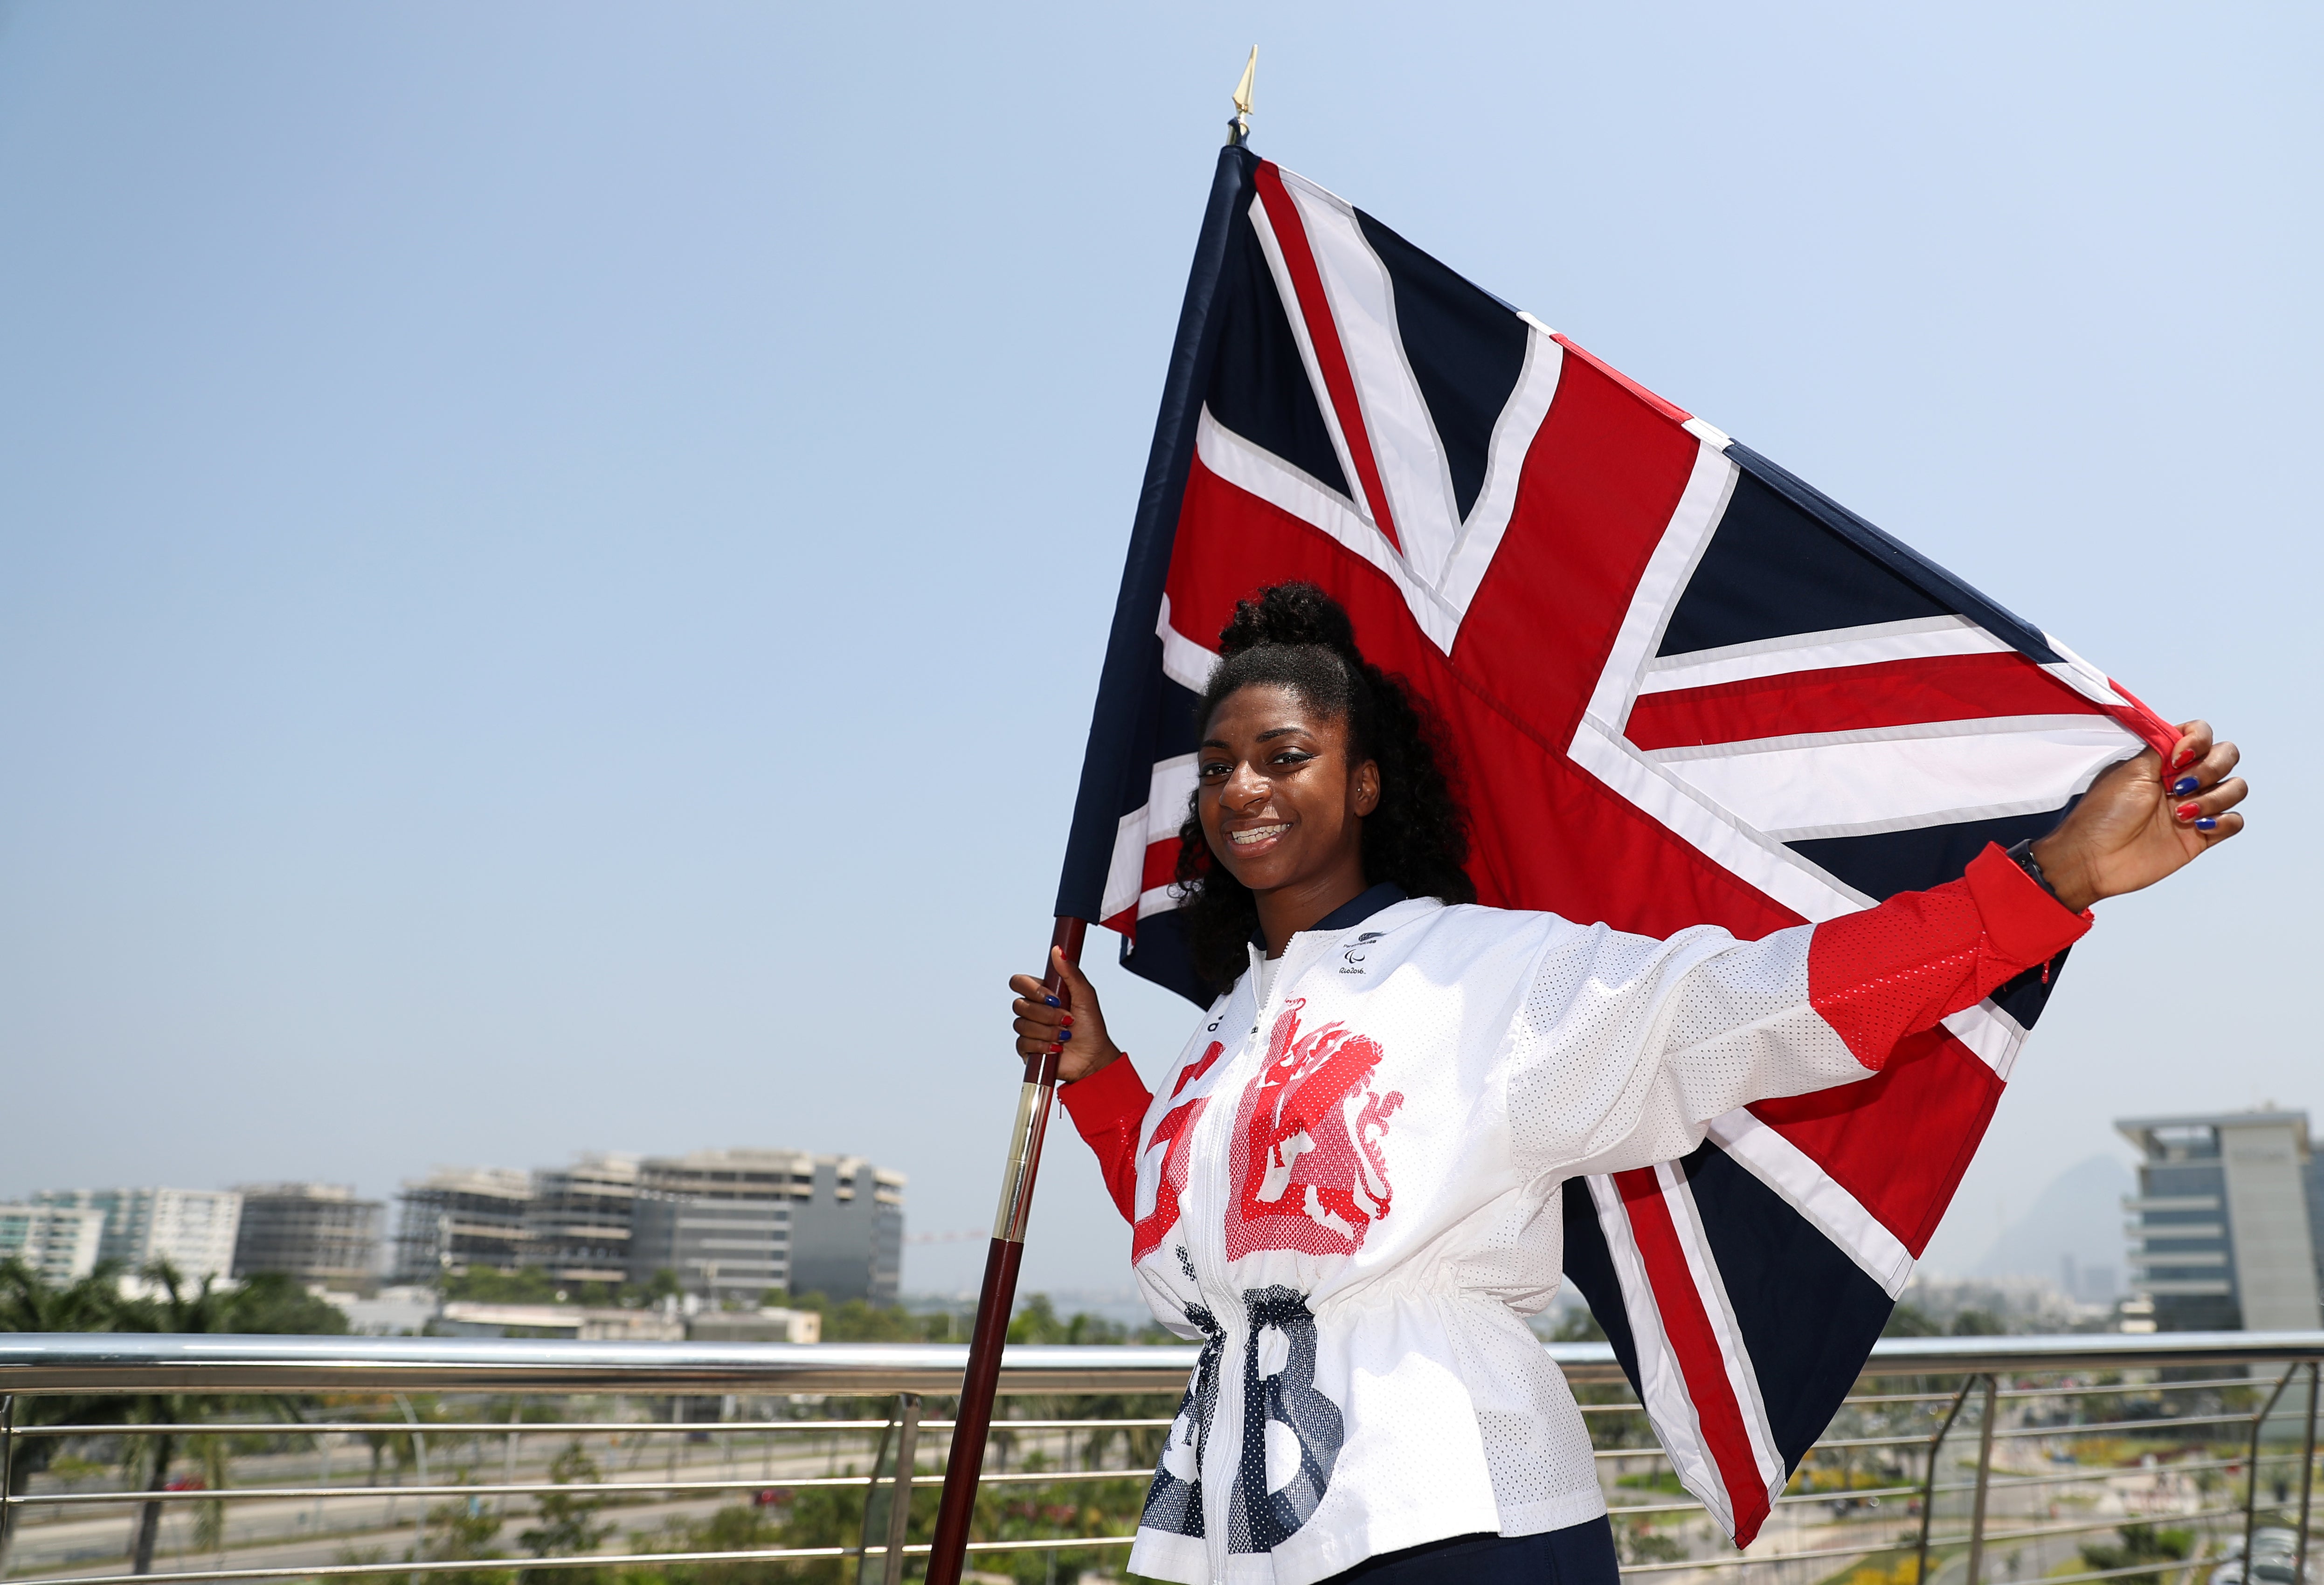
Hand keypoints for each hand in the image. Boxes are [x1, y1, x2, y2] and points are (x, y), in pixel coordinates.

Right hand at [1007, 946, 1122, 1083]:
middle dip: (1046, 1015)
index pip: (1019, 982)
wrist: (1093, 1058)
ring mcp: (1029, 1029)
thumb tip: (1057, 950)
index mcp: (1043, 993)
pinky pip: (1022, 1043)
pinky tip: (1056, 1048)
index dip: (1033, 990)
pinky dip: (1042, 1046)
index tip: (1054, 998)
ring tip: (1065, 1036)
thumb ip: (1070, 972)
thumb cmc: (1091, 1027)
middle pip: (1019, 1005)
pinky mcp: (1027, 1049)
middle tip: (1066, 1019)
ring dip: (1047, 1031)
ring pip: (1021, 1025)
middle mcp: (1033, 1009)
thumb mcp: (1085, 995)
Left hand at [2030, 720, 2245, 910]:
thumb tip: (2184, 735)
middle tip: (2177, 788)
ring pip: (2236, 788)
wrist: (2094, 858)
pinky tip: (2199, 827)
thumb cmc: (2103, 814)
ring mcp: (2195, 807)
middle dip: (2211, 768)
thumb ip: (2162, 749)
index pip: (2201, 734)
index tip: (2176, 759)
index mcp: (2164, 761)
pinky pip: (2234, 821)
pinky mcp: (2201, 836)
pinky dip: (2224, 821)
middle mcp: (2183, 780)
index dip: (2199, 740)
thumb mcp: (2130, 771)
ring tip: (2180, 814)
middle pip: (2227, 756)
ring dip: (2215, 797)